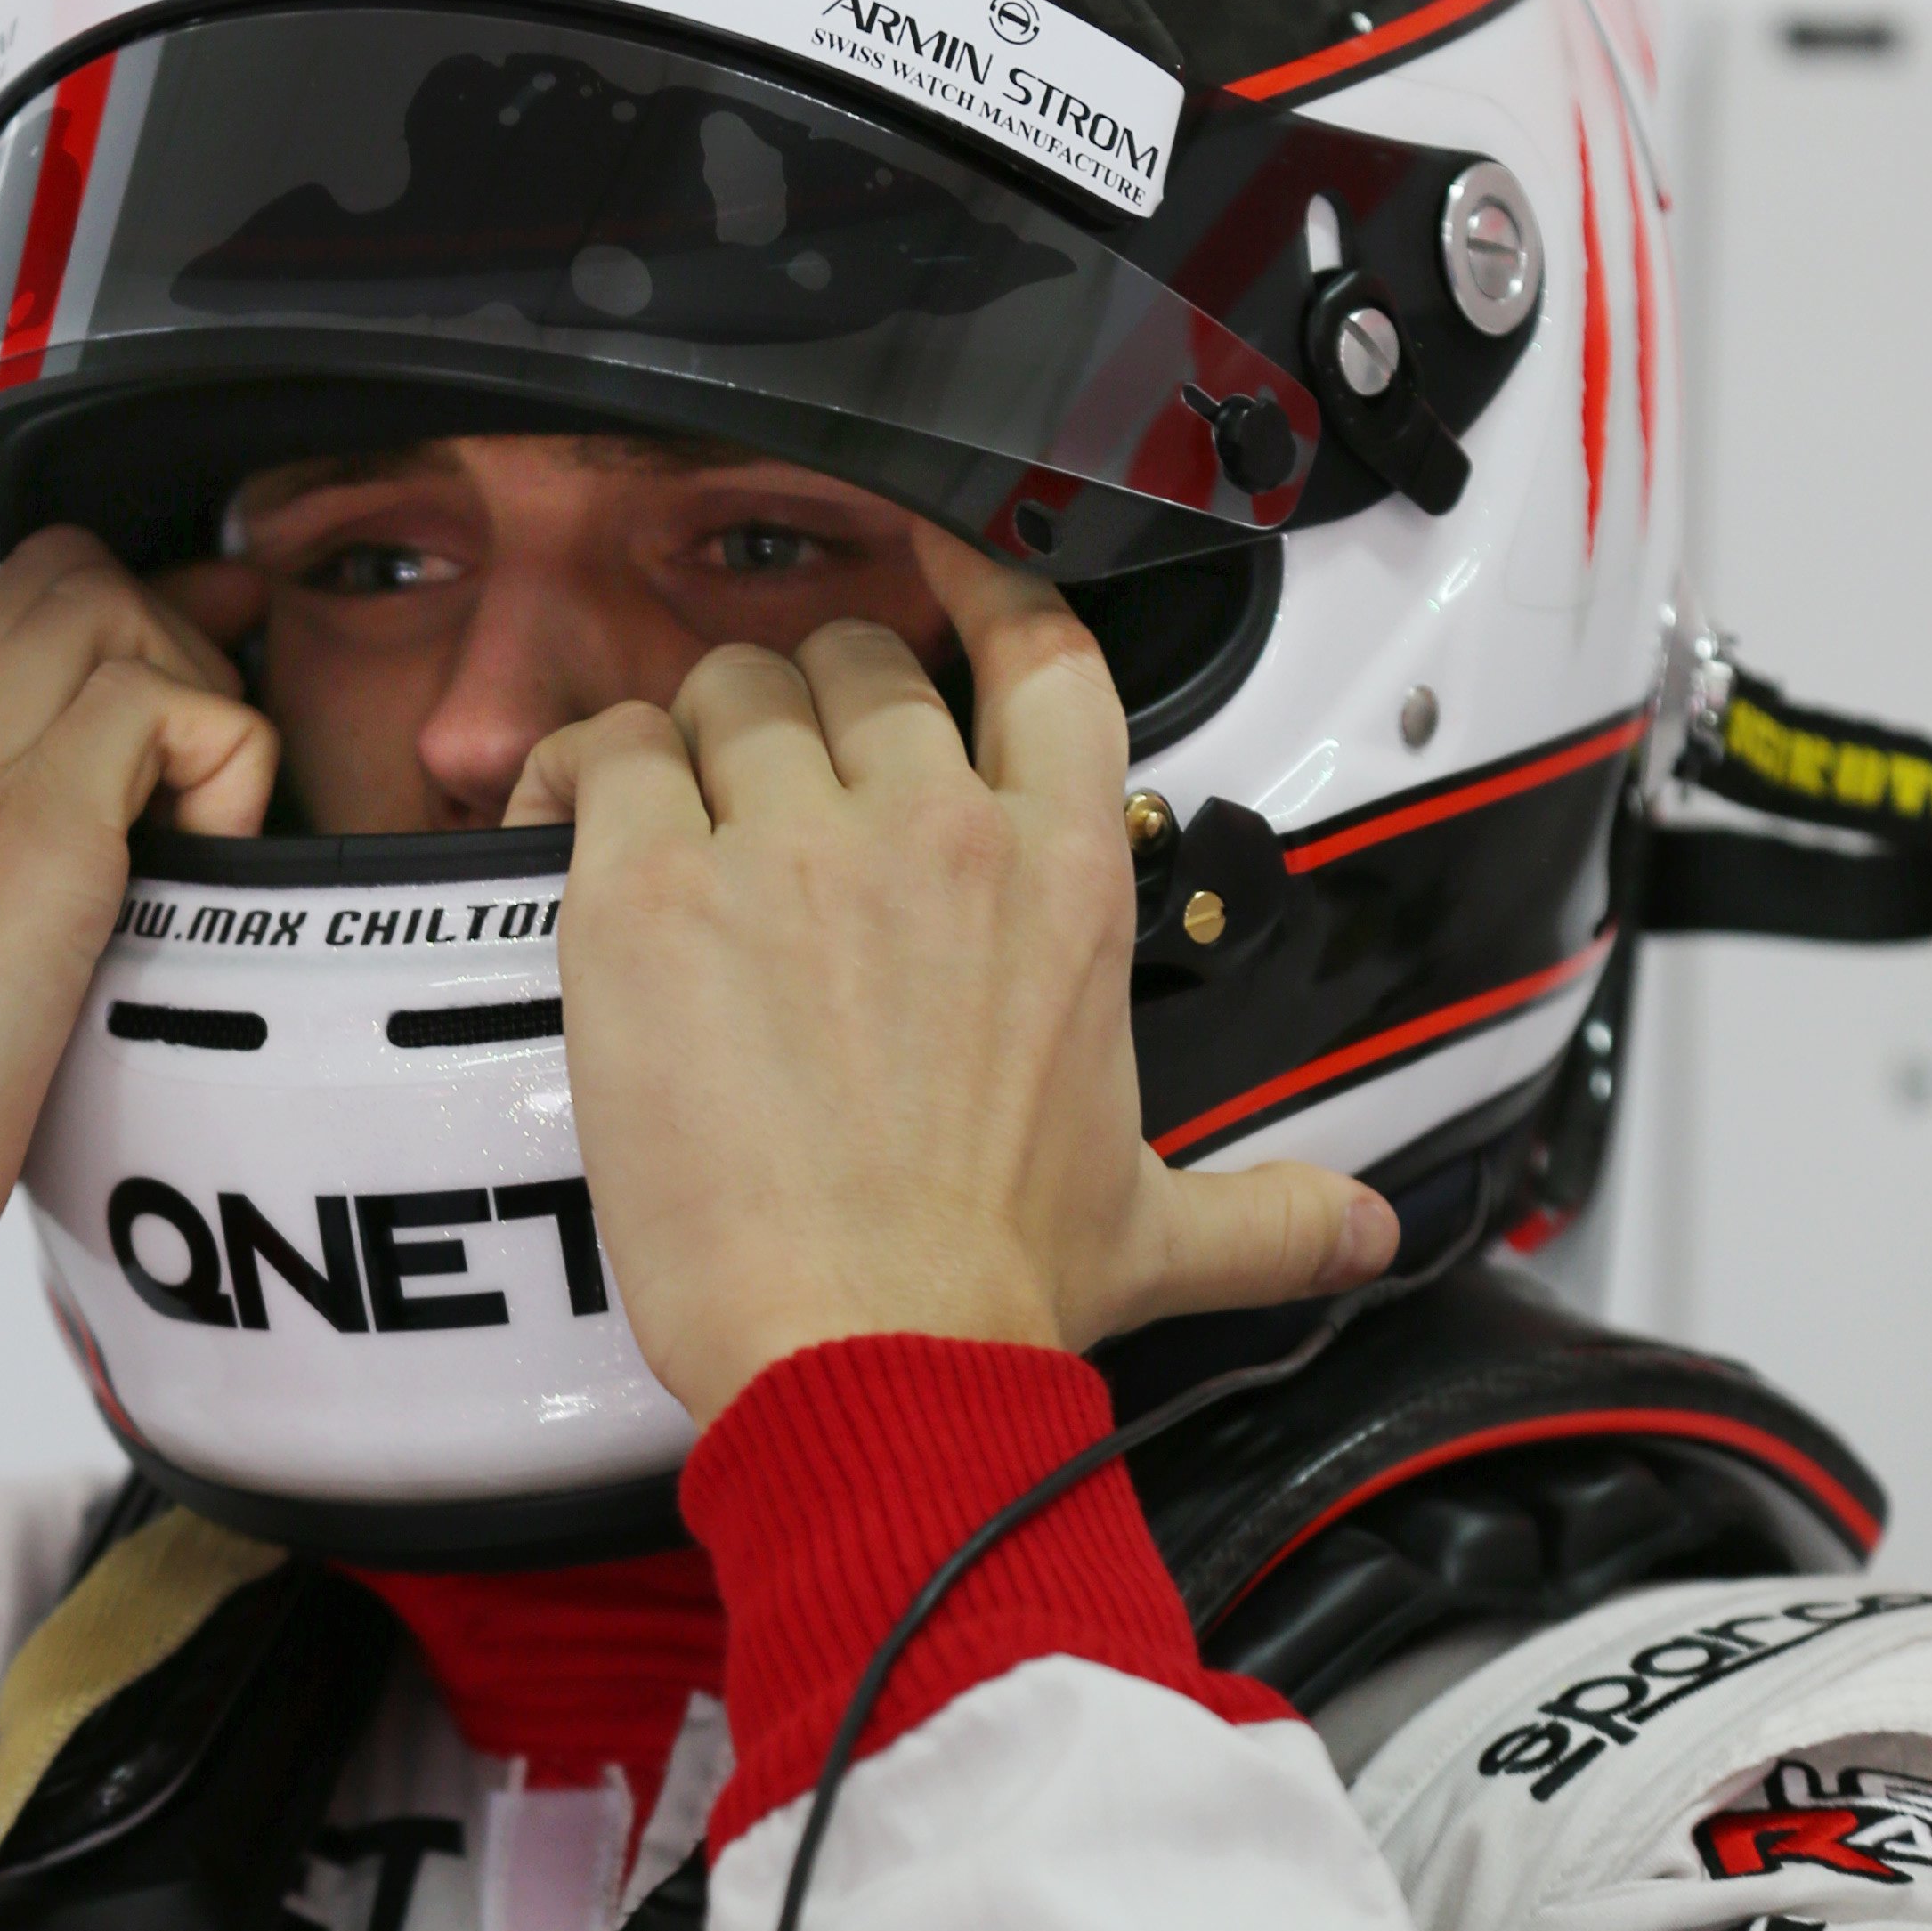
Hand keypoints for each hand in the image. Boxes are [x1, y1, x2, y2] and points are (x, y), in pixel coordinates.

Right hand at [0, 533, 274, 1399]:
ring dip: (198, 702)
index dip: (115, 655)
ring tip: (206, 847)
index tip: (184, 739)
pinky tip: (213, 888)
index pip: (0, 635)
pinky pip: (172, 709)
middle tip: (217, 783)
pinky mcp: (23, 839)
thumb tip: (76, 943)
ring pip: (110, 605)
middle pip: (58, 577)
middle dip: (171, 647)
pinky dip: (228, 774)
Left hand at [513, 525, 1394, 1430]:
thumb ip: (1270, 1211)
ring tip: (672, 808)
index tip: (939, 571)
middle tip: (775, 784)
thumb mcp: (1159, 1232)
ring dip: (695, 732)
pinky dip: (576, 773)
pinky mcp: (652, 897)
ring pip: (728, 689)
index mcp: (1064, 876)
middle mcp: (934, 832)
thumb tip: (1365, 1231)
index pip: (1044, 654)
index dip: (983, 588)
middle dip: (814, 702)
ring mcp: (788, 851)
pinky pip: (604, 758)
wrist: (872, 1359)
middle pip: (859, 659)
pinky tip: (566, 817)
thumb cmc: (993, 1295)